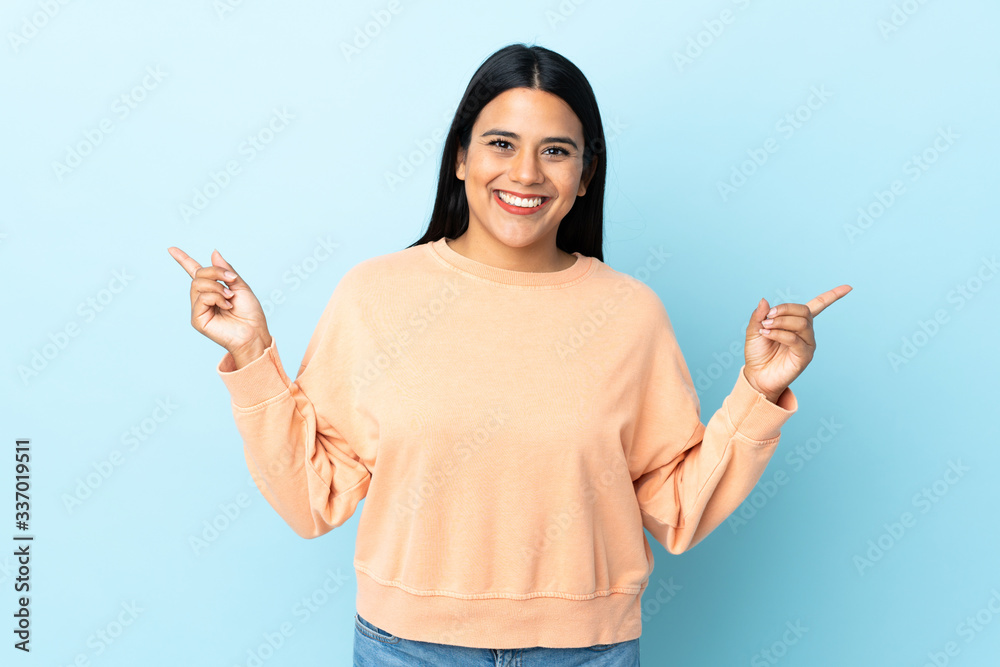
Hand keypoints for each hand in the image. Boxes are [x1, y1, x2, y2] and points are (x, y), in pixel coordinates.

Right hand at [167, 247, 271, 361]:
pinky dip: (216, 298)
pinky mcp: (197, 319)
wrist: (254, 332)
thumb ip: (226, 271)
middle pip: (198, 275)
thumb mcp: (241, 286)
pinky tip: (227, 306)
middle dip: (216, 272)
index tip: (171, 249)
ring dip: (217, 287)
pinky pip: (201, 298)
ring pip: (198, 285)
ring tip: (230, 296)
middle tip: (231, 280)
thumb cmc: (250, 313)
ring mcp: (199, 308)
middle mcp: (203, 298)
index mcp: (213, 289)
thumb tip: (214, 252)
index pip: (195, 272)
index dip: (183, 260)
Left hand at [743, 285, 852, 401]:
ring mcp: (807, 344)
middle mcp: (806, 332)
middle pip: (804, 312)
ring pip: (801, 324)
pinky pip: (795, 339)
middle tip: (767, 317)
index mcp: (797, 322)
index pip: (819, 305)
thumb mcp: (754, 330)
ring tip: (765, 327)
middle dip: (785, 309)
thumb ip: (759, 315)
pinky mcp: (804, 356)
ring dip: (781, 322)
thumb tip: (764, 300)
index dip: (833, 296)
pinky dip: (780, 334)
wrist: (756, 375)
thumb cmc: (757, 353)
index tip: (849, 287)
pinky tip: (768, 335)